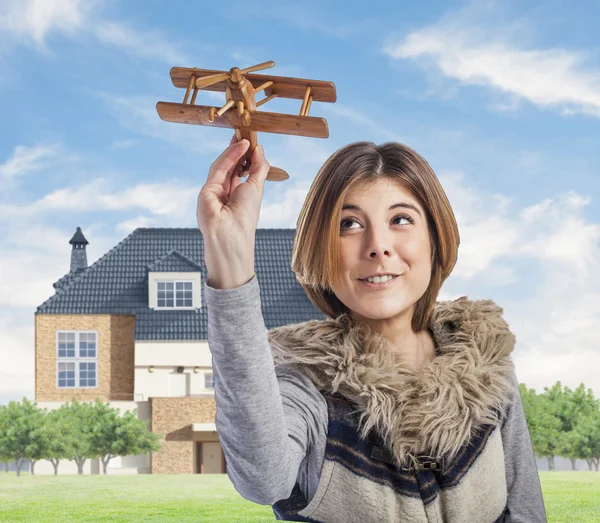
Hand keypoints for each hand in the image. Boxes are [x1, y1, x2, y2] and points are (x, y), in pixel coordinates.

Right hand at [197, 135, 269, 284]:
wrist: (232, 241)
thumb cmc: (245, 220)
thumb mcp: (256, 189)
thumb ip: (258, 169)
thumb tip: (259, 149)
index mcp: (234, 195)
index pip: (238, 170)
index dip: (243, 155)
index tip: (250, 140)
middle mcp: (222, 193)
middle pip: (229, 166)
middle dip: (237, 149)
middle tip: (245, 131)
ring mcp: (212, 192)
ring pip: (222, 165)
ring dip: (235, 150)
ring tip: (246, 137)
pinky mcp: (205, 192)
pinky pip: (218, 169)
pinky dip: (230, 156)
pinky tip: (241, 146)